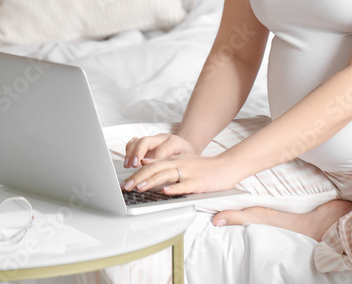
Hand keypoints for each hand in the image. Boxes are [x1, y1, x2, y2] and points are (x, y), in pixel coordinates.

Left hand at [120, 152, 243, 195]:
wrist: (227, 166)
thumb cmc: (204, 167)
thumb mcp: (181, 161)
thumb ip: (163, 162)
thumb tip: (144, 162)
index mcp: (174, 160)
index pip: (151, 165)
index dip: (136, 173)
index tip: (124, 182)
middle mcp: (179, 164)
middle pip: (155, 169)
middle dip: (138, 177)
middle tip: (126, 187)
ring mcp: (189, 173)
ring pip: (167, 175)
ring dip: (151, 181)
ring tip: (139, 188)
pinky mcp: (199, 183)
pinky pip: (185, 185)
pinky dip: (175, 187)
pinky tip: (165, 191)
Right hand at [124, 133, 197, 167]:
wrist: (186, 147)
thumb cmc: (186, 156)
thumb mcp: (186, 160)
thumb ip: (175, 163)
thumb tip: (161, 172)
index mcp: (174, 142)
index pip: (162, 149)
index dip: (154, 160)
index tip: (149, 170)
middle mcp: (161, 138)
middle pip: (146, 141)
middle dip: (138, 153)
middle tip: (134, 165)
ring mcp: (153, 139)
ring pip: (138, 140)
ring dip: (131, 153)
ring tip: (128, 165)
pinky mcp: (146, 143)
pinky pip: (134, 142)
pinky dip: (129, 151)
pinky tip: (128, 162)